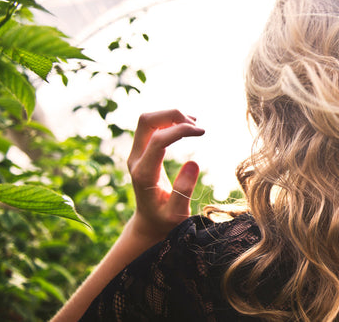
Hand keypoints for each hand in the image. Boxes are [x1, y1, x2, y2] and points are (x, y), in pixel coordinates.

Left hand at [126, 109, 204, 241]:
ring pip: (148, 120)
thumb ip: (183, 190)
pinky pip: (152, 126)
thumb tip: (193, 162)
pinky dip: (169, 121)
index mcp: (144, 174)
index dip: (180, 130)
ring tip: (194, 125)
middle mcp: (136, 160)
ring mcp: (137, 154)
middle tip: (196, 125)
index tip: (202, 132)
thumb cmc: (165, 221)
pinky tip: (187, 126)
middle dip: (172, 115)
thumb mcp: (177, 213)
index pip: (158, 139)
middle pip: (146, 121)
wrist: (149, 223)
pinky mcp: (142, 152)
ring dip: (171, 116)